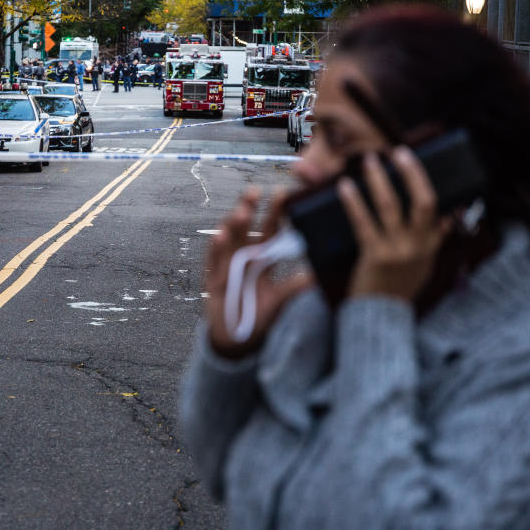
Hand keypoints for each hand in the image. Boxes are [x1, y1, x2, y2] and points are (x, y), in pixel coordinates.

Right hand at [204, 188, 312, 358]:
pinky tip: (220, 236)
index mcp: (262, 256)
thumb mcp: (278, 301)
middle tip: (255, 190)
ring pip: (228, 237)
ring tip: (241, 211)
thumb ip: (293, 288)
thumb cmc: (258, 315)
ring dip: (233, 223)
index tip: (283, 193)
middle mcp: (243, 254)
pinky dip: (216, 247)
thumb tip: (317, 277)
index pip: (270, 229)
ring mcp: (226, 263)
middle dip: (249, 207)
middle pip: (246, 225)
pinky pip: (213, 259)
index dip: (275, 212)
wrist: (236, 339)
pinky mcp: (213, 276)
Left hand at [338, 147, 452, 301]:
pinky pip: (363, 222)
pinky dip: (354, 202)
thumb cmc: (398, 287)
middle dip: (412, 173)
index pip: (442, 209)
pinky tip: (345, 187)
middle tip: (400, 152)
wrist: (381, 315)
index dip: (435, 184)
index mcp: (431, 246)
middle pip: (423, 201)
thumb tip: (447, 215)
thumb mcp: (425, 264)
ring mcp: (397, 250)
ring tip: (369, 160)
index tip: (425, 161)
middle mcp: (418, 246)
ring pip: (390, 206)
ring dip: (379, 179)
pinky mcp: (374, 256)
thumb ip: (433, 239)